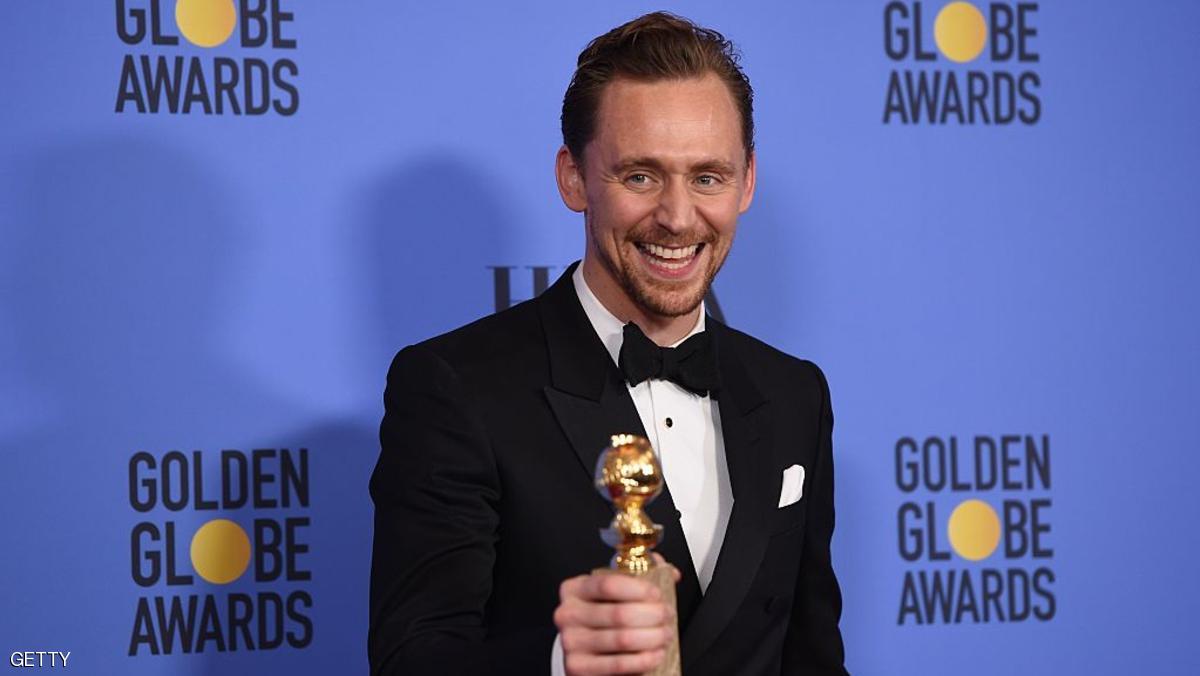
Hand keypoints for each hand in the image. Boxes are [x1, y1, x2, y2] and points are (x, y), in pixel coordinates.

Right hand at [553, 558, 679, 675]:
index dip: (639, 589)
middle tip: (667, 616)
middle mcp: (568, 614)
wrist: (589, 655)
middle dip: (653, 615)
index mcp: (574, 589)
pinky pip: (619, 664)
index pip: (608, 584)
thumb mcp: (616, 594)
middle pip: (619, 613)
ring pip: (622, 639)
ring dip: (653, 637)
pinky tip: (656, 654)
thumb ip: (641, 577)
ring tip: (665, 635)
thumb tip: (671, 574)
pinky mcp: (578, 667)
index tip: (658, 595)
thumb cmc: (606, 619)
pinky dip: (644, 660)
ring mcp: (571, 642)